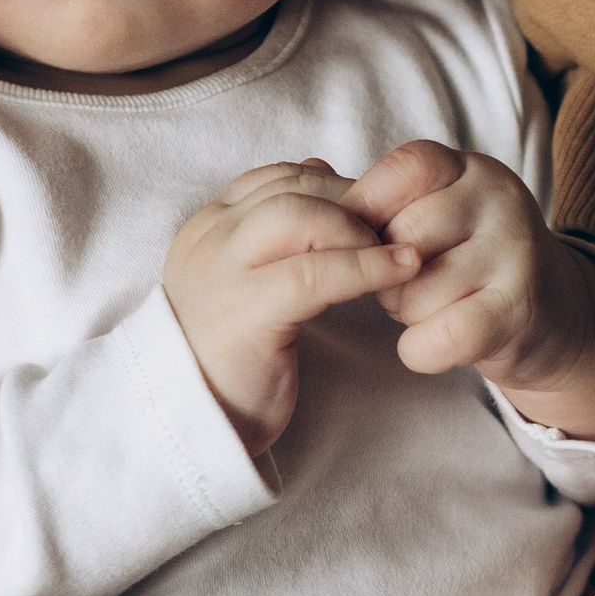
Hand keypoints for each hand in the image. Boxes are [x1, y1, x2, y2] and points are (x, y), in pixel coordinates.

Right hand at [164, 159, 421, 450]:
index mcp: (206, 228)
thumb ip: (277, 227)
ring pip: (299, 217)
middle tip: (396, 230)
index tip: (376, 212)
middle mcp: (207, 241)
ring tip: (400, 252)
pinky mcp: (244, 313)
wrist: (193, 425)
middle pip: (291, 188)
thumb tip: (323, 170)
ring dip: (360, 228)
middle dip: (352, 202)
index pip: (276, 178)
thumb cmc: (233, 357)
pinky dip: (366, 266)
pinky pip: (314, 273)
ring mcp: (220, 273)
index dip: (334, 187)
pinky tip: (401, 271)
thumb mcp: (251, 278)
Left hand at [344, 141, 594, 438]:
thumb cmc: (469, 263)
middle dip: (384, 273)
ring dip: (406, 313)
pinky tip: (436, 342)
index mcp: (470, 168)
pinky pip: (437, 336)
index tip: (366, 242)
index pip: (400, 171)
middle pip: (399, 237)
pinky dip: (420, 349)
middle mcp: (499, 200)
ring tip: (432, 308)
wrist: (551, 317)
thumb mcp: (434, 213)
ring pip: (413, 291)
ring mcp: (514, 255)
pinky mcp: (517, 312)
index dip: (367, 211)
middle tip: (404, 284)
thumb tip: (305, 173)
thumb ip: (380, 198)